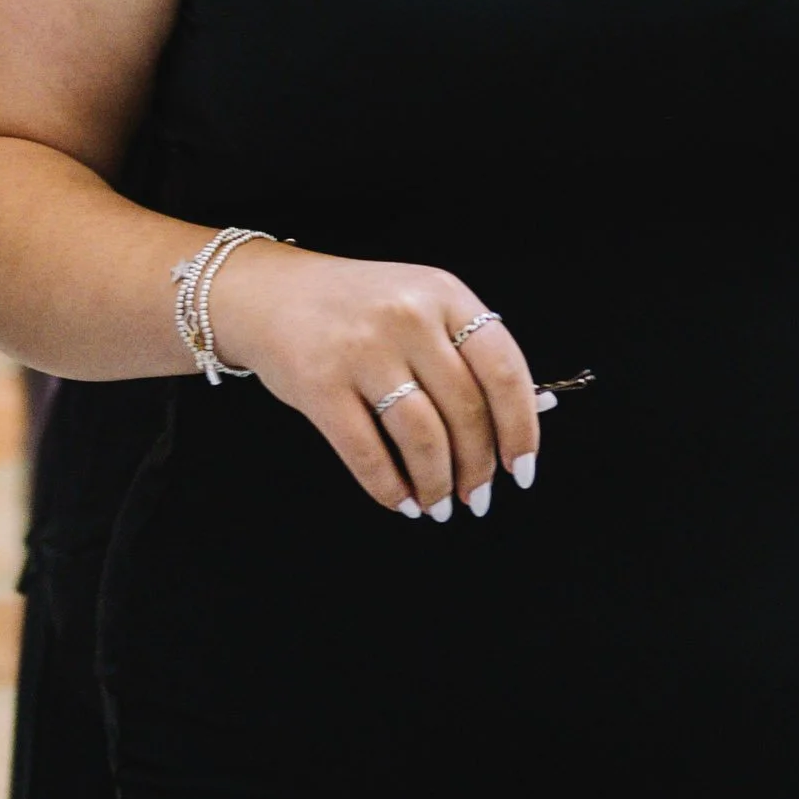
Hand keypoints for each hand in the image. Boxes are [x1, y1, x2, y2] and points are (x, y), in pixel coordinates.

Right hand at [210, 242, 544, 521]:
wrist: (270, 292)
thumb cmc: (360, 307)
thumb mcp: (422, 304)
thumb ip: (469, 352)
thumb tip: (528, 416)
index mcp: (445, 294)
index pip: (503, 368)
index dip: (521, 426)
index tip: (523, 467)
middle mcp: (409, 317)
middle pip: (465, 409)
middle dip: (479, 467)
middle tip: (480, 498)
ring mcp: (363, 350)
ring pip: (422, 437)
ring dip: (438, 483)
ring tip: (440, 505)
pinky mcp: (320, 385)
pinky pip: (367, 452)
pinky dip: (390, 488)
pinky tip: (402, 501)